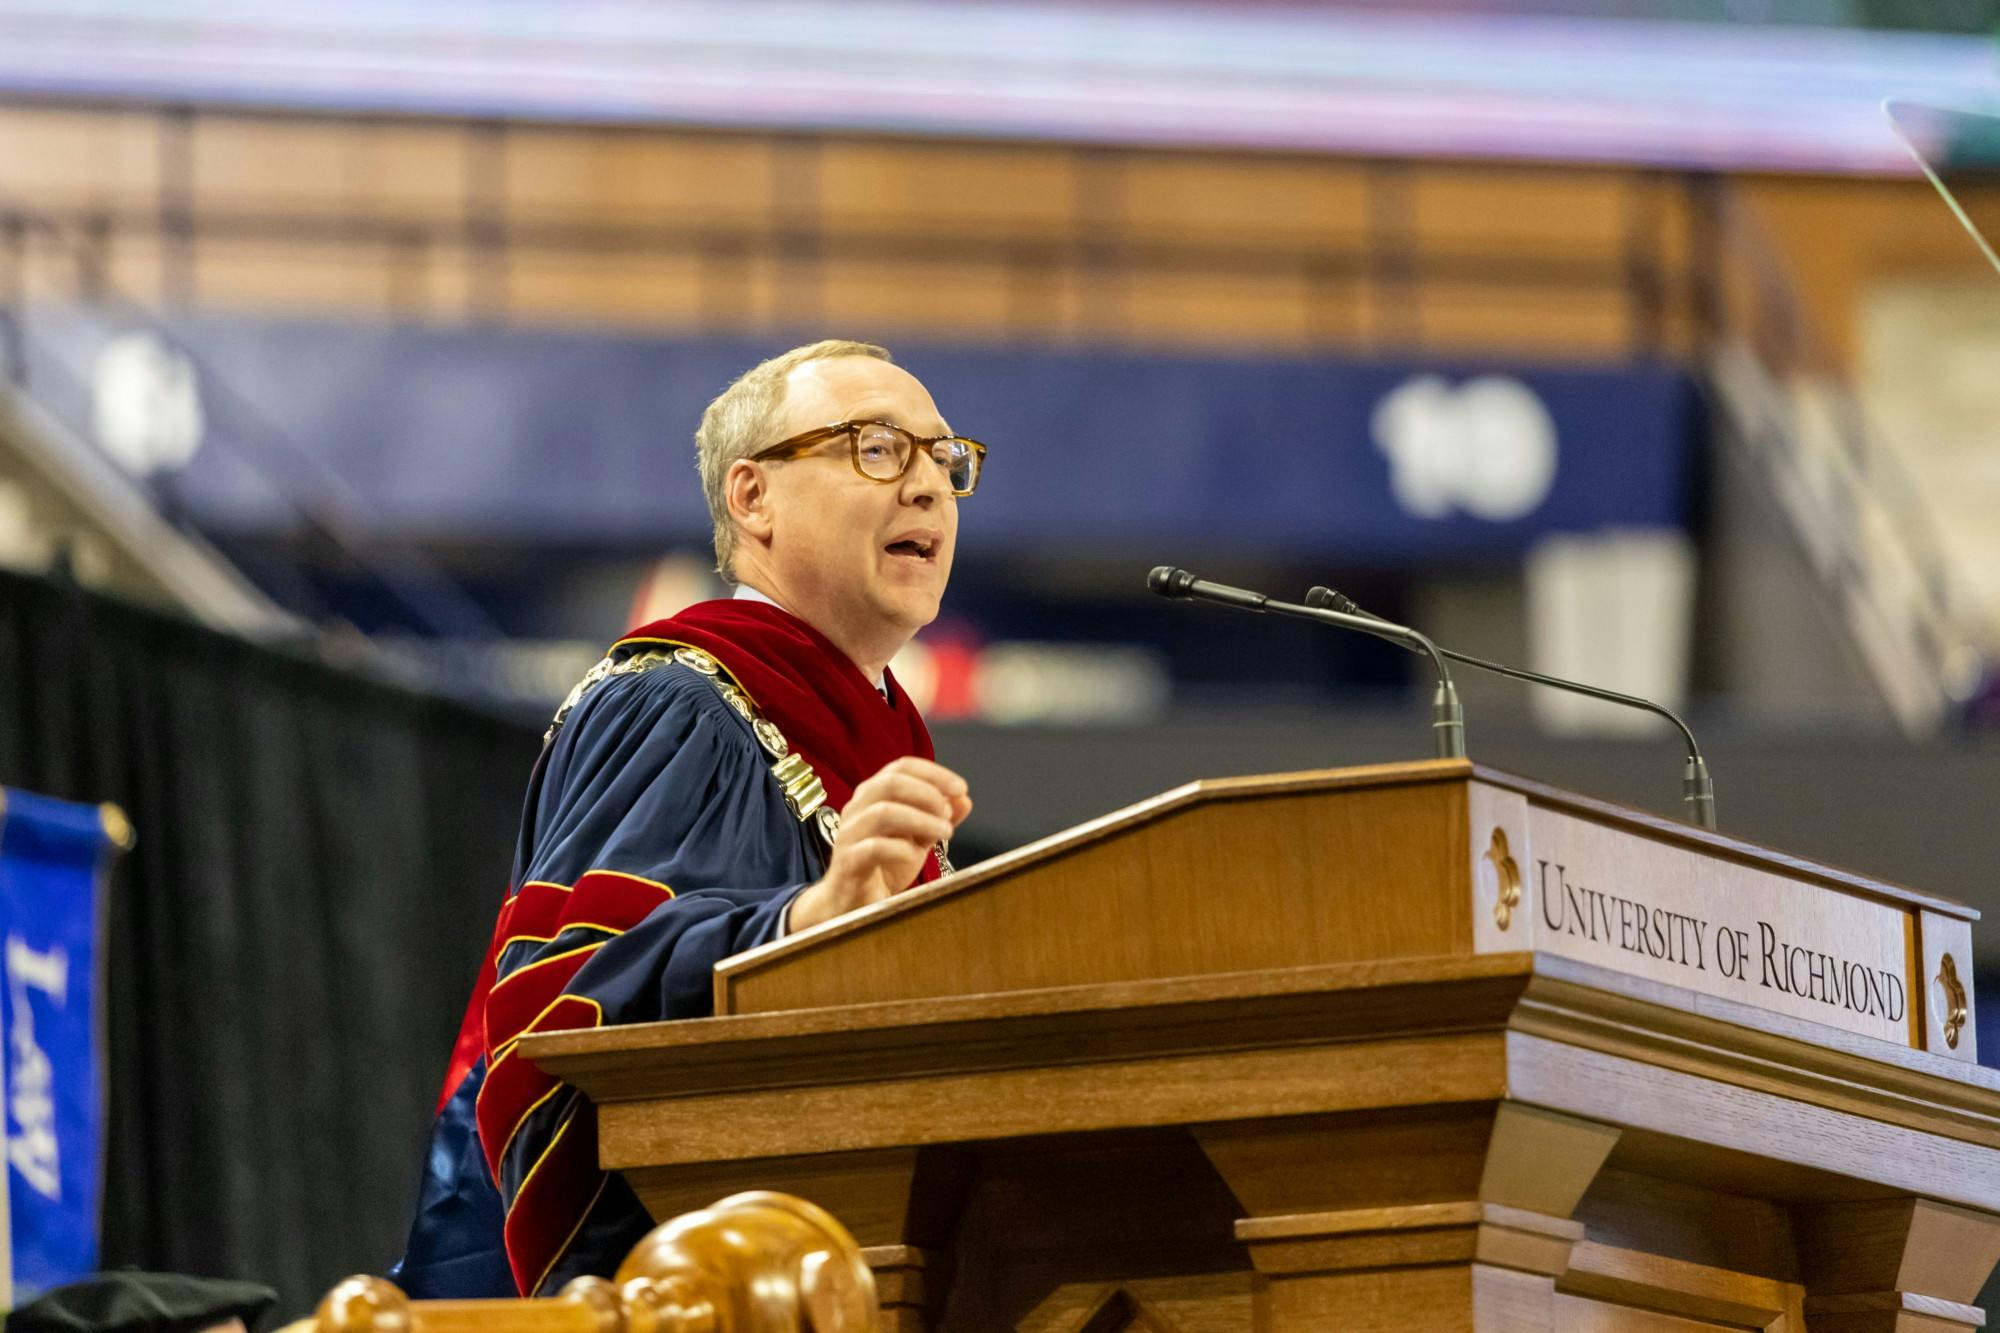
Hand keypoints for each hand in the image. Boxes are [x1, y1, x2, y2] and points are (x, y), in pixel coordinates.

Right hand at [786, 757, 971, 932]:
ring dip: (921, 820)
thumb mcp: (919, 838)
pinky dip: (901, 849)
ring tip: (944, 833)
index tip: (961, 789)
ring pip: (882, 812)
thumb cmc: (885, 865)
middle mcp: (857, 808)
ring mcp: (849, 834)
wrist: (854, 904)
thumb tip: (964, 800)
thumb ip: (939, 818)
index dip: (934, 774)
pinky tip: (916, 855)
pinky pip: (873, 848)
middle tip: (948, 815)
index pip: (902, 767)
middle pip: (890, 782)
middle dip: (927, 794)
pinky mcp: (847, 862)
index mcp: (874, 795)